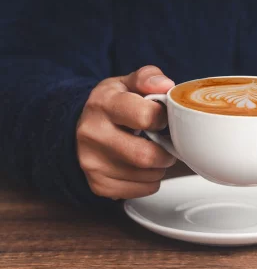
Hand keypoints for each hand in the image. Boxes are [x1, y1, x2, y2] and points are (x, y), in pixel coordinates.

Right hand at [76, 65, 176, 199]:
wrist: (78, 128)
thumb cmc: (112, 105)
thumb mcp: (127, 83)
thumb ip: (148, 78)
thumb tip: (166, 85)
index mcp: (104, 104)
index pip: (146, 117)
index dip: (163, 119)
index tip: (162, 119)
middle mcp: (93, 134)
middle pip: (146, 156)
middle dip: (166, 152)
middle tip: (166, 144)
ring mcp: (92, 163)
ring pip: (147, 176)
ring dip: (159, 167)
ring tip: (153, 153)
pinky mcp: (98, 185)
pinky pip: (142, 190)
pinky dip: (150, 181)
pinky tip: (141, 167)